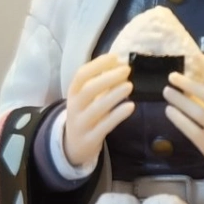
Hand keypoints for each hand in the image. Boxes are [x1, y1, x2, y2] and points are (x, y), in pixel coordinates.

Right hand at [62, 54, 132, 170]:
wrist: (74, 146)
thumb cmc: (86, 114)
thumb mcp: (88, 98)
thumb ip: (102, 82)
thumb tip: (121, 63)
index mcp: (73, 93)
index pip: (81, 75)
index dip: (97, 64)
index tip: (115, 57)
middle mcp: (74, 107)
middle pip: (88, 89)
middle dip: (108, 78)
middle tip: (127, 70)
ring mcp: (81, 123)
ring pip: (97, 108)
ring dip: (114, 95)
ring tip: (130, 85)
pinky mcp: (91, 138)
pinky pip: (105, 126)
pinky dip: (118, 115)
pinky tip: (131, 106)